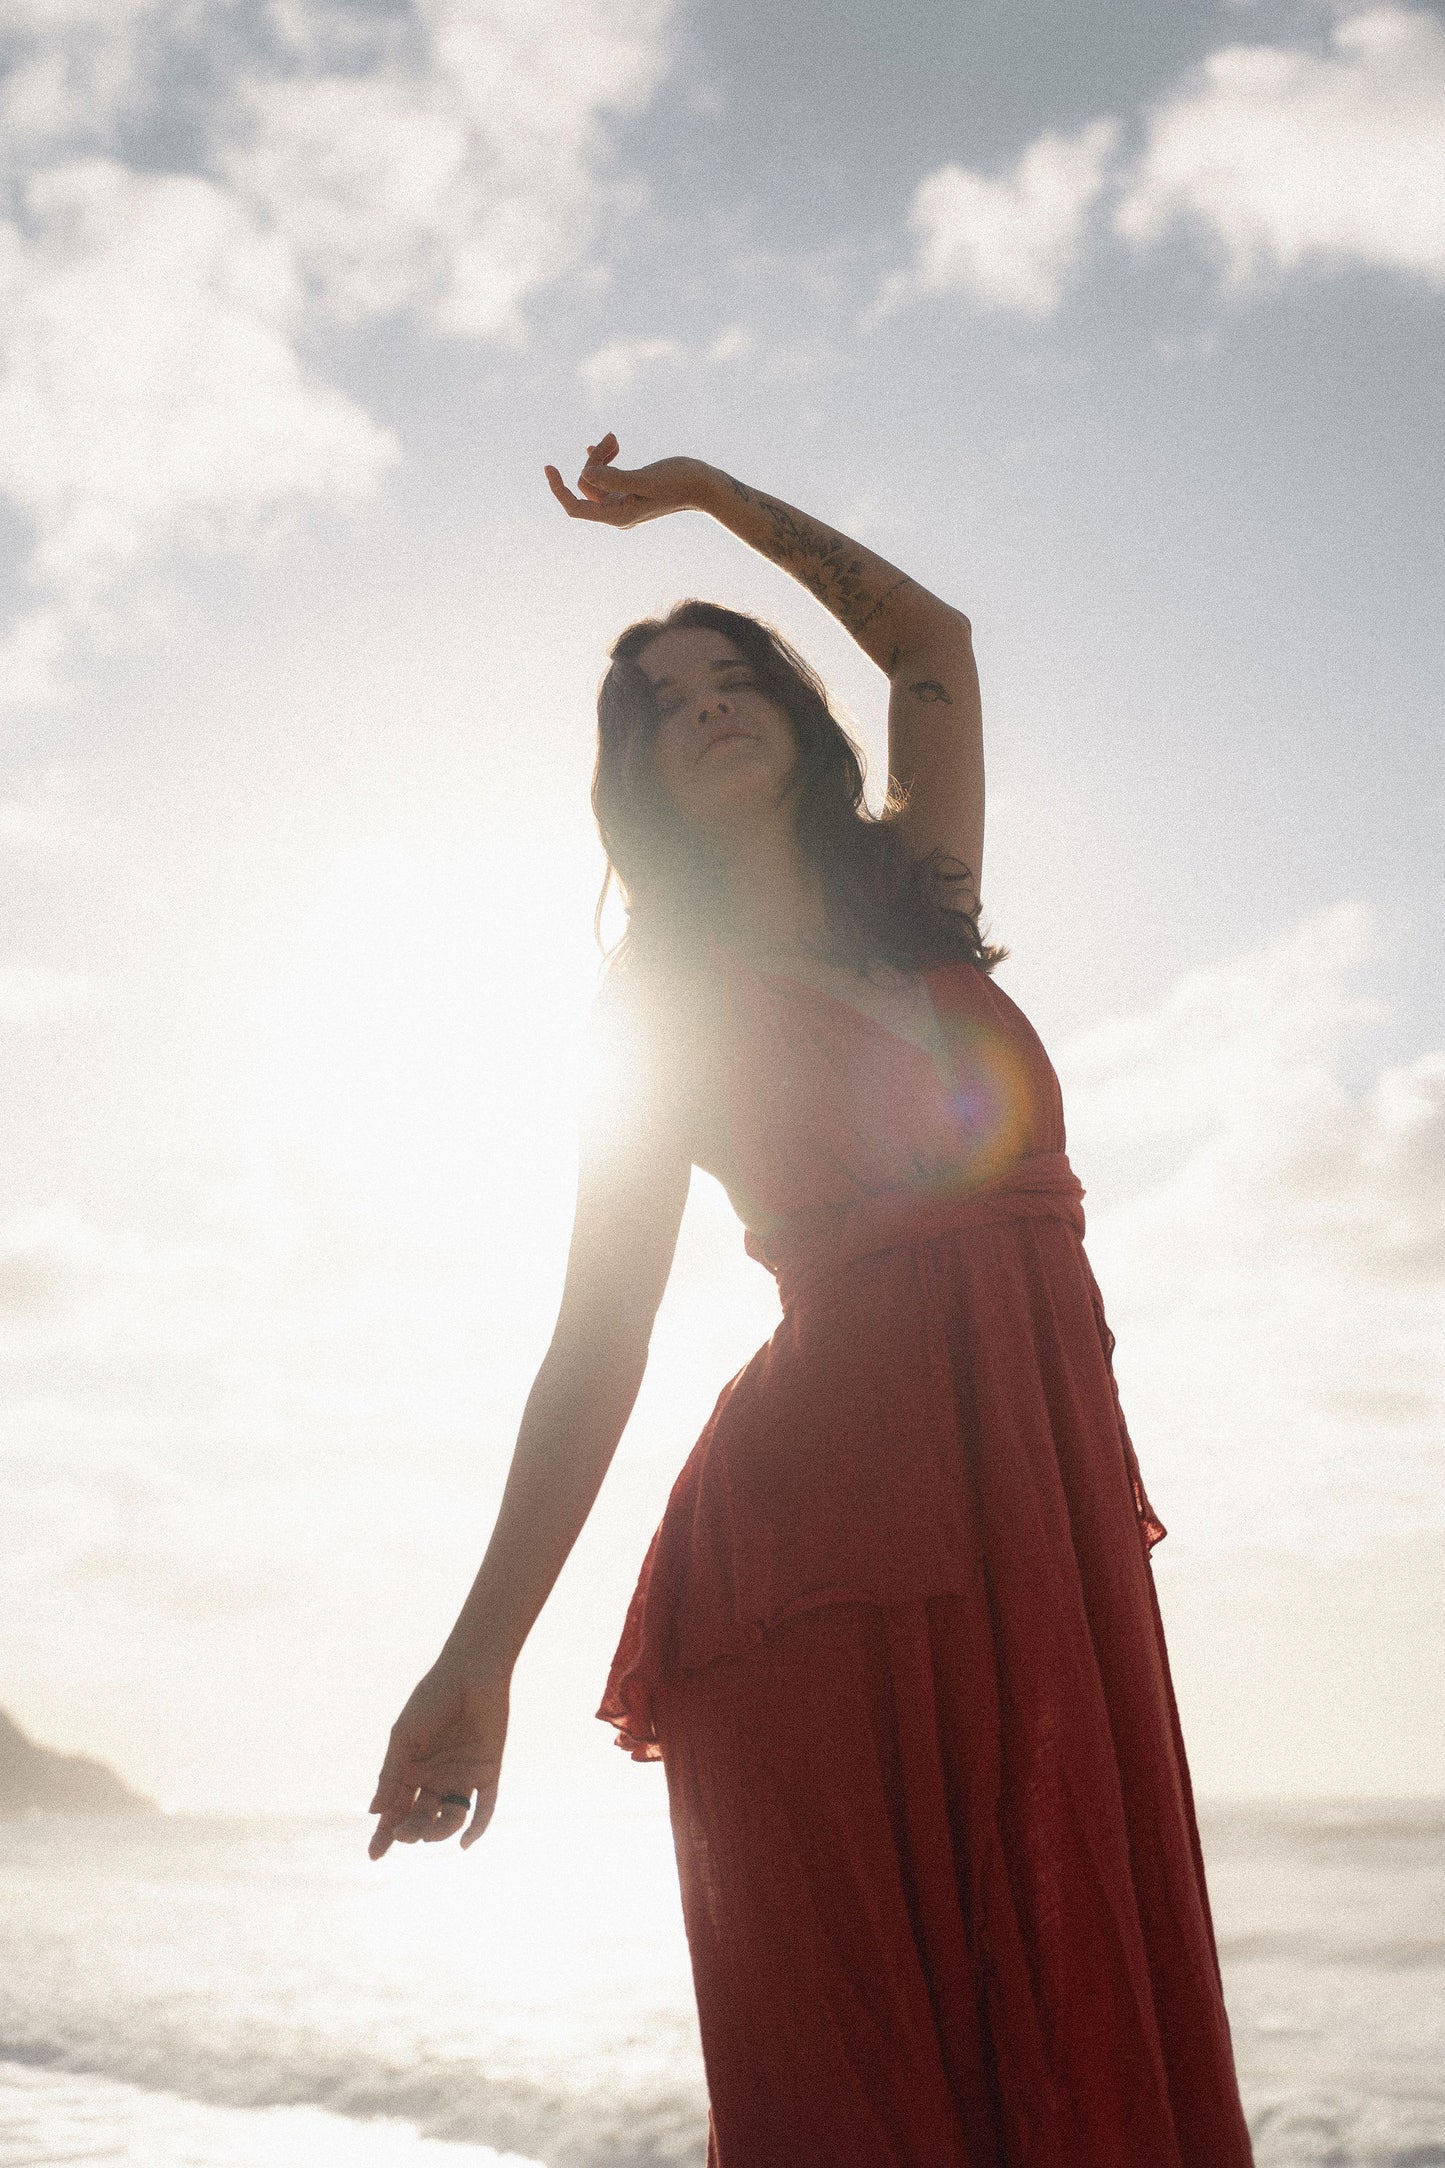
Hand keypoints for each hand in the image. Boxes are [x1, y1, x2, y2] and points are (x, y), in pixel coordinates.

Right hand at [368, 1657, 510, 1858]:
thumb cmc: (431, 1699)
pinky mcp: (488, 1772)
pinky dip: (477, 1828)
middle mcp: (436, 1778)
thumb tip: (374, 1812)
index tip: (374, 1855)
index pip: (395, 1810)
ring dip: (438, 1832)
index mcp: (411, 1770)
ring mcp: (462, 1777)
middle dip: (411, 1832)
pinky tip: (465, 1844)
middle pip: (421, 1819)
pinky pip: (484, 1808)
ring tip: (428, 1831)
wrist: (471, 1673)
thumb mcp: (404, 1737)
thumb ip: (391, 1774)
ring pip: (450, 1819)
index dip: (385, 1834)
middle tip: (405, 1833)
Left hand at [543, 433, 708, 527]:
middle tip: (612, 438)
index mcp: (618, 516)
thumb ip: (615, 478)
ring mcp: (623, 503)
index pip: (576, 508)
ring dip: (601, 456)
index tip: (549, 467)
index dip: (558, 489)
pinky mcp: (630, 491)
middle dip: (594, 460)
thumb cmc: (679, 482)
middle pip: (587, 485)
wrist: (705, 487)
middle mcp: (617, 513)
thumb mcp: (645, 479)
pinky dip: (605, 460)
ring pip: (596, 477)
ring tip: (614, 439)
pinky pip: (606, 476)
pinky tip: (608, 445)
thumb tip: (587, 473)